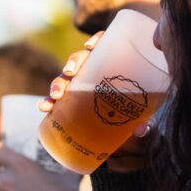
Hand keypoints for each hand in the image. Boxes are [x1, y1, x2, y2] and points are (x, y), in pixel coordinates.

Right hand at [41, 33, 156, 171]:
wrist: (126, 150)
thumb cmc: (138, 129)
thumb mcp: (144, 127)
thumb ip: (146, 128)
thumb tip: (142, 128)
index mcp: (116, 70)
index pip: (106, 47)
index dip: (96, 40)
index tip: (91, 46)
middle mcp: (97, 76)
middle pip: (82, 60)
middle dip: (72, 63)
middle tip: (70, 73)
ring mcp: (82, 91)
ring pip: (66, 79)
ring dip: (58, 83)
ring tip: (56, 95)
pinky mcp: (71, 108)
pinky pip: (56, 101)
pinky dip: (49, 102)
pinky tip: (44, 107)